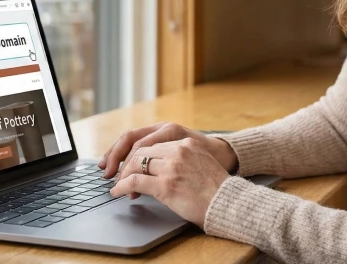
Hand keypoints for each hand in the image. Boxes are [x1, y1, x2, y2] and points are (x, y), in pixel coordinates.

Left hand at [109, 138, 229, 225]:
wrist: (228, 204)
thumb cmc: (216, 189)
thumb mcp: (200, 163)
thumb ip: (181, 159)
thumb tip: (158, 168)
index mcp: (186, 143)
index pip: (152, 143)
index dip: (136, 154)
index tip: (129, 163)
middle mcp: (178, 151)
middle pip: (141, 150)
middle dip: (126, 163)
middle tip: (118, 174)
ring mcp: (171, 167)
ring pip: (135, 164)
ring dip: (123, 175)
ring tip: (118, 185)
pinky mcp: (166, 185)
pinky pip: (135, 181)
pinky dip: (122, 186)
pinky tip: (118, 191)